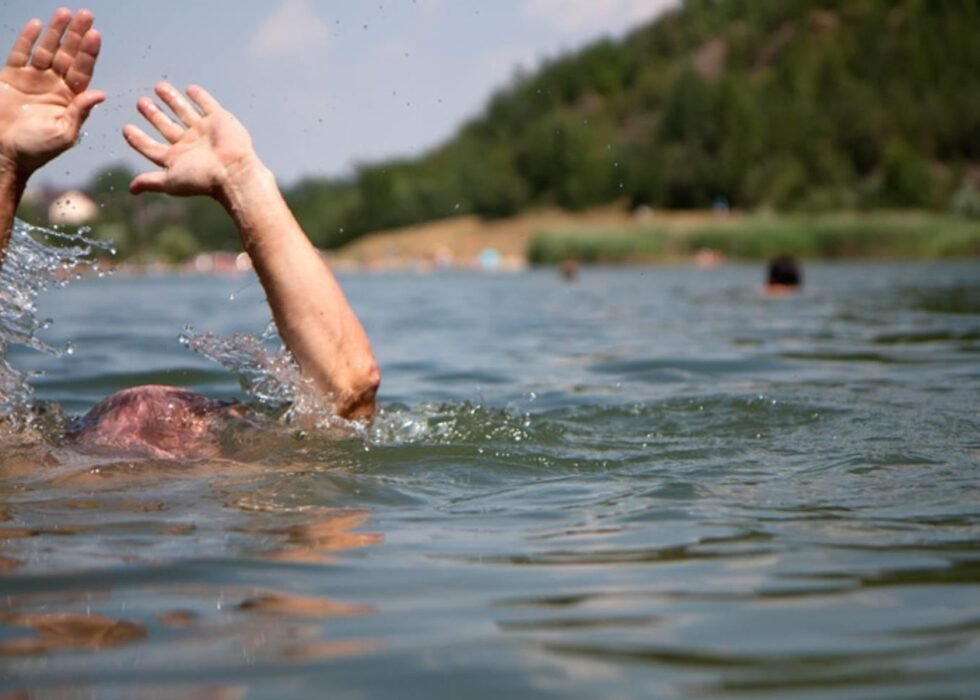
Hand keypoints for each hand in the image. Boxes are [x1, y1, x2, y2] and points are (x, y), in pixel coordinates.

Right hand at [0, 8, 103, 178]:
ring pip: (47, 50)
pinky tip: (38, 24)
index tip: (96, 35)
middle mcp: (54, 86)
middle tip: (87, 15)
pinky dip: (28, 39)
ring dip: (56, 32)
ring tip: (65, 13)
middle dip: (77, 36)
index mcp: (70, 99)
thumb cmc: (36, 149)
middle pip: (68, 55)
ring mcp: (33, 79)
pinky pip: (21, 54)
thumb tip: (100, 94)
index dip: (89, 53)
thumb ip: (80, 112)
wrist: (4, 153)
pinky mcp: (12, 77)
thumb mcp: (64, 133)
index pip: (82, 70)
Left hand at [123, 82, 260, 198]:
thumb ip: (151, 181)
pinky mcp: (219, 120)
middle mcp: (189, 144)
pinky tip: (190, 90)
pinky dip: (200, 97)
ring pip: (183, 112)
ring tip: (158, 87)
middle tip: (140, 103)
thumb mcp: (171, 181)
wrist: (234, 171)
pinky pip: (207, 105)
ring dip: (171, 100)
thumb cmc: (203, 179)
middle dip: (153, 115)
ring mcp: (204, 131)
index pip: (152, 147)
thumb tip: (131, 190)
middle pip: (166, 126)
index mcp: (177, 158)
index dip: (138, 139)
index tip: (126, 129)